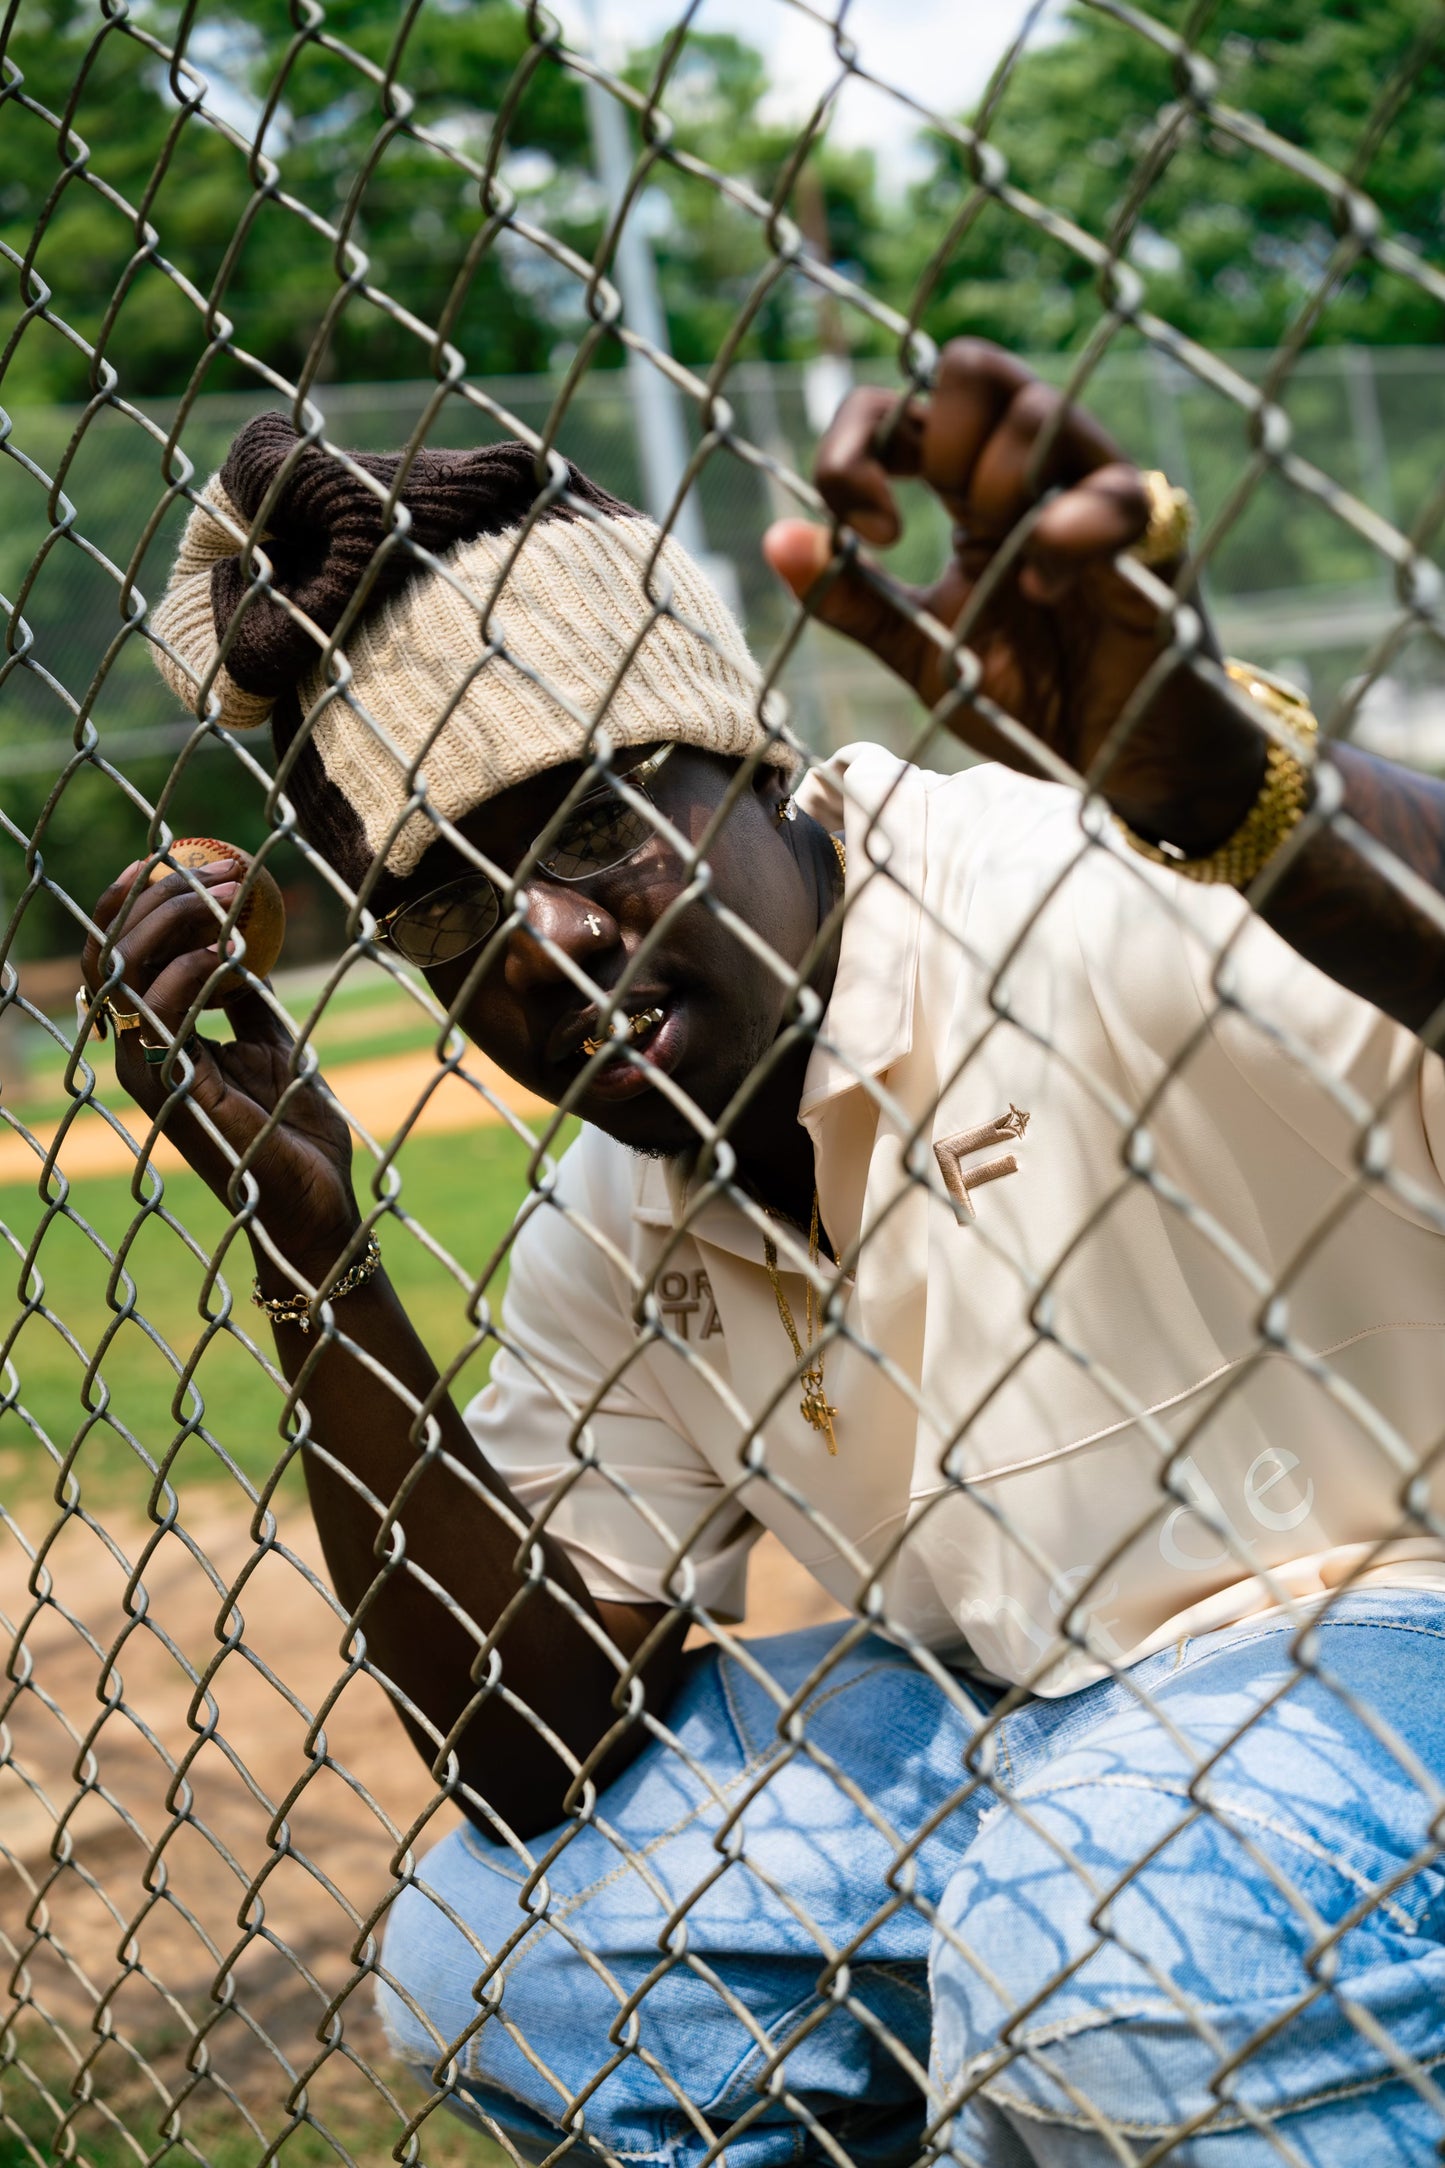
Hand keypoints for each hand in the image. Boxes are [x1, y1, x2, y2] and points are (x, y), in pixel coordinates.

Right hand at [81, 859, 359, 1272]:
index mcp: (155, 1038)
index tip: (171, 852)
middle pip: (110, 952)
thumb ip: (244, 999)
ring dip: (174, 920)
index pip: (116, 953)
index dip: (132, 898)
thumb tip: (240, 943)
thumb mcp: (271, 1043)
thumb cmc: (294, 1128)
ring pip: (123, 975)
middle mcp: (138, 1054)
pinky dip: (189, 972)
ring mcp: (148, 1077)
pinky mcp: (173, 1097)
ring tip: (231, 895)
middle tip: (222, 870)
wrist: (318, 1200)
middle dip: (159, 895)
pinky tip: (231, 951)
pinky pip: (159, 1018)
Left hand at [764, 338, 1267, 855]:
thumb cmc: (1034, 700)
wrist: (1121, 768)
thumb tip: (774, 539)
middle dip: (937, 443)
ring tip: (1008, 574)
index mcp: (971, 491)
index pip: (902, 405)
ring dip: (996, 486)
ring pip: (1039, 410)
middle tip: (942, 528)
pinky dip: (1063, 534)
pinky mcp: (1152, 544)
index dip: (858, 444)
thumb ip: (855, 601)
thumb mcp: (923, 654)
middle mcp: (1032, 475)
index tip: (867, 527)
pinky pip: (1113, 494)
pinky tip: (1042, 587)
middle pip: (972, 366)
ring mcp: (1094, 497)